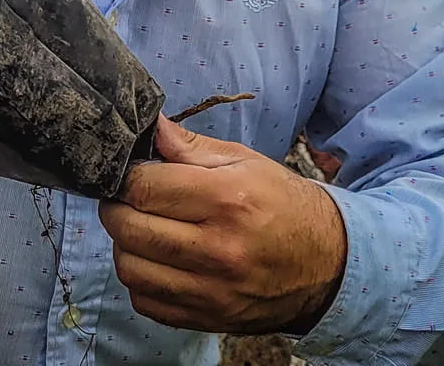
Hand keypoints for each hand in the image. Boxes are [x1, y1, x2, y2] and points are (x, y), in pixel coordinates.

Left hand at [100, 117, 347, 334]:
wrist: (327, 264)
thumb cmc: (284, 206)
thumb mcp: (246, 163)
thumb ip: (192, 147)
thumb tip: (152, 127)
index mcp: (227, 199)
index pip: (144, 187)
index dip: (127, 177)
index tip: (131, 175)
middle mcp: (218, 249)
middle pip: (129, 228)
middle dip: (116, 209)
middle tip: (127, 200)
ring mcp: (212, 290)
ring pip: (131, 268)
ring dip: (125, 246)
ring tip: (142, 230)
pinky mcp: (208, 317)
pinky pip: (146, 302)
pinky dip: (141, 281)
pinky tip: (158, 262)